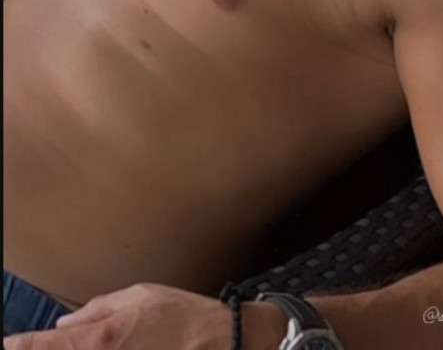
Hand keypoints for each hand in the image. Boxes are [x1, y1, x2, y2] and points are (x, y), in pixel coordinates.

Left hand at [4, 282, 285, 349]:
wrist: (224, 341)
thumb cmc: (184, 316)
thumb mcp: (140, 296)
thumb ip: (98, 309)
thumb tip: (65, 323)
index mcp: (106, 335)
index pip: (52, 344)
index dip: (24, 347)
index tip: (6, 346)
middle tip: (17, 348)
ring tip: (47, 349)